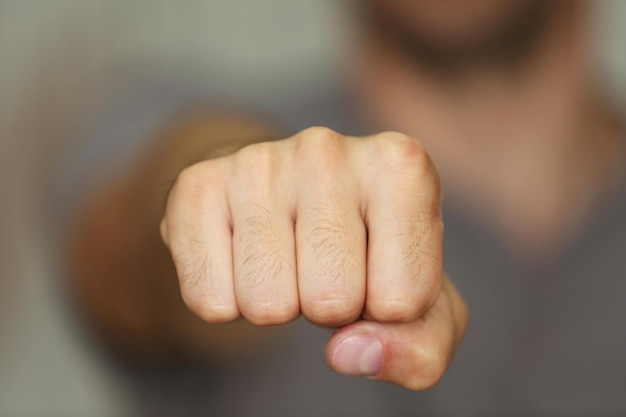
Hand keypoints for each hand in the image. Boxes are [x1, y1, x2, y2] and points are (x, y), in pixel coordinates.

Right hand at [160, 126, 467, 389]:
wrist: (287, 201)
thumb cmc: (364, 251)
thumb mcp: (419, 306)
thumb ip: (419, 348)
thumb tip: (350, 353)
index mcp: (400, 166)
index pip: (402, 300)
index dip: (385, 310)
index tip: (376, 272)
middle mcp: (328, 149)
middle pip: (332, 301)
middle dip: (329, 308)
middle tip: (324, 267)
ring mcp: (257, 161)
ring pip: (268, 305)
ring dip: (279, 305)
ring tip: (286, 259)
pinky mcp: (198, 184)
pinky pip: (210, 300)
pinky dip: (227, 303)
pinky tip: (241, 257)